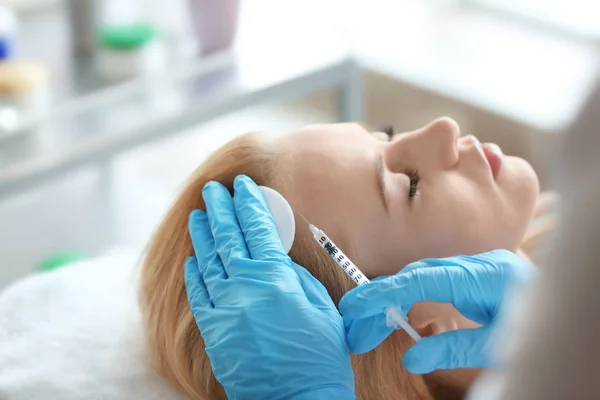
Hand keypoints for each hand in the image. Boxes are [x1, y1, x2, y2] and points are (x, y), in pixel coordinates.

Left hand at [184, 175, 354, 399]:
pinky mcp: (214, 330)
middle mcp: (243, 287)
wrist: (297, 398)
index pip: (257, 228)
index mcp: (273, 277)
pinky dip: (195, 273)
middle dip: (220, 209)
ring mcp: (223, 308)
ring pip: (207, 261)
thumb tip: (274, 255)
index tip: (242, 185)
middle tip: (213, 190)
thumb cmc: (319, 354)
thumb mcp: (319, 305)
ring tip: (198, 215)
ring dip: (203, 234)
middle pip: (227, 237)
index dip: (249, 203)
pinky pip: (198, 294)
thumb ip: (293, 274)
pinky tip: (194, 259)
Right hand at [339, 250, 535, 373]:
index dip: (384, 291)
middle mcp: (478, 264)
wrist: (574, 315)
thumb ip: (453, 349)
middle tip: (357, 330)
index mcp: (486, 277)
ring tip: (372, 327)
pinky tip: (401, 315)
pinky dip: (412, 295)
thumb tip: (410, 357)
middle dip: (381, 300)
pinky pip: (436, 279)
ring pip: (422, 276)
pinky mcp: (477, 276)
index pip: (421, 278)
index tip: (356, 308)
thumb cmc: (543, 332)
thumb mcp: (499, 348)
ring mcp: (478, 267)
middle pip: (415, 275)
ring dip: (394, 299)